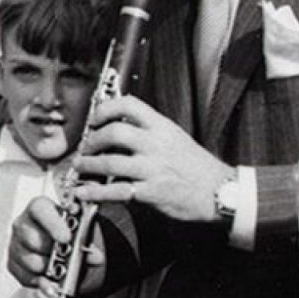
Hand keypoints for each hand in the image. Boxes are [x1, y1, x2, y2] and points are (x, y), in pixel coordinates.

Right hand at [6, 196, 106, 296]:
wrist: (59, 242)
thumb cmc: (67, 227)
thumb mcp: (80, 223)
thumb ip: (87, 235)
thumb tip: (95, 256)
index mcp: (38, 207)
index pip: (39, 209)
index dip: (53, 223)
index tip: (66, 237)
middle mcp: (23, 225)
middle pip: (31, 238)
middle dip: (52, 251)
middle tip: (68, 258)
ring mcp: (16, 246)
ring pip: (30, 262)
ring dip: (49, 270)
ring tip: (63, 274)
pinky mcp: (15, 265)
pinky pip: (26, 278)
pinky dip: (42, 285)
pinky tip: (53, 286)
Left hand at [73, 94, 232, 222]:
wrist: (218, 192)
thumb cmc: (197, 166)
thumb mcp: (176, 137)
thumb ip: (150, 131)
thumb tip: (120, 126)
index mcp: (162, 127)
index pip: (129, 105)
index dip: (106, 108)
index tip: (94, 118)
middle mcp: (156, 144)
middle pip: (114, 132)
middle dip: (92, 139)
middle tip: (85, 146)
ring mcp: (152, 168)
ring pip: (110, 162)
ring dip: (88, 165)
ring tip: (80, 167)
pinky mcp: (151, 193)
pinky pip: (116, 191)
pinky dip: (95, 193)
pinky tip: (84, 193)